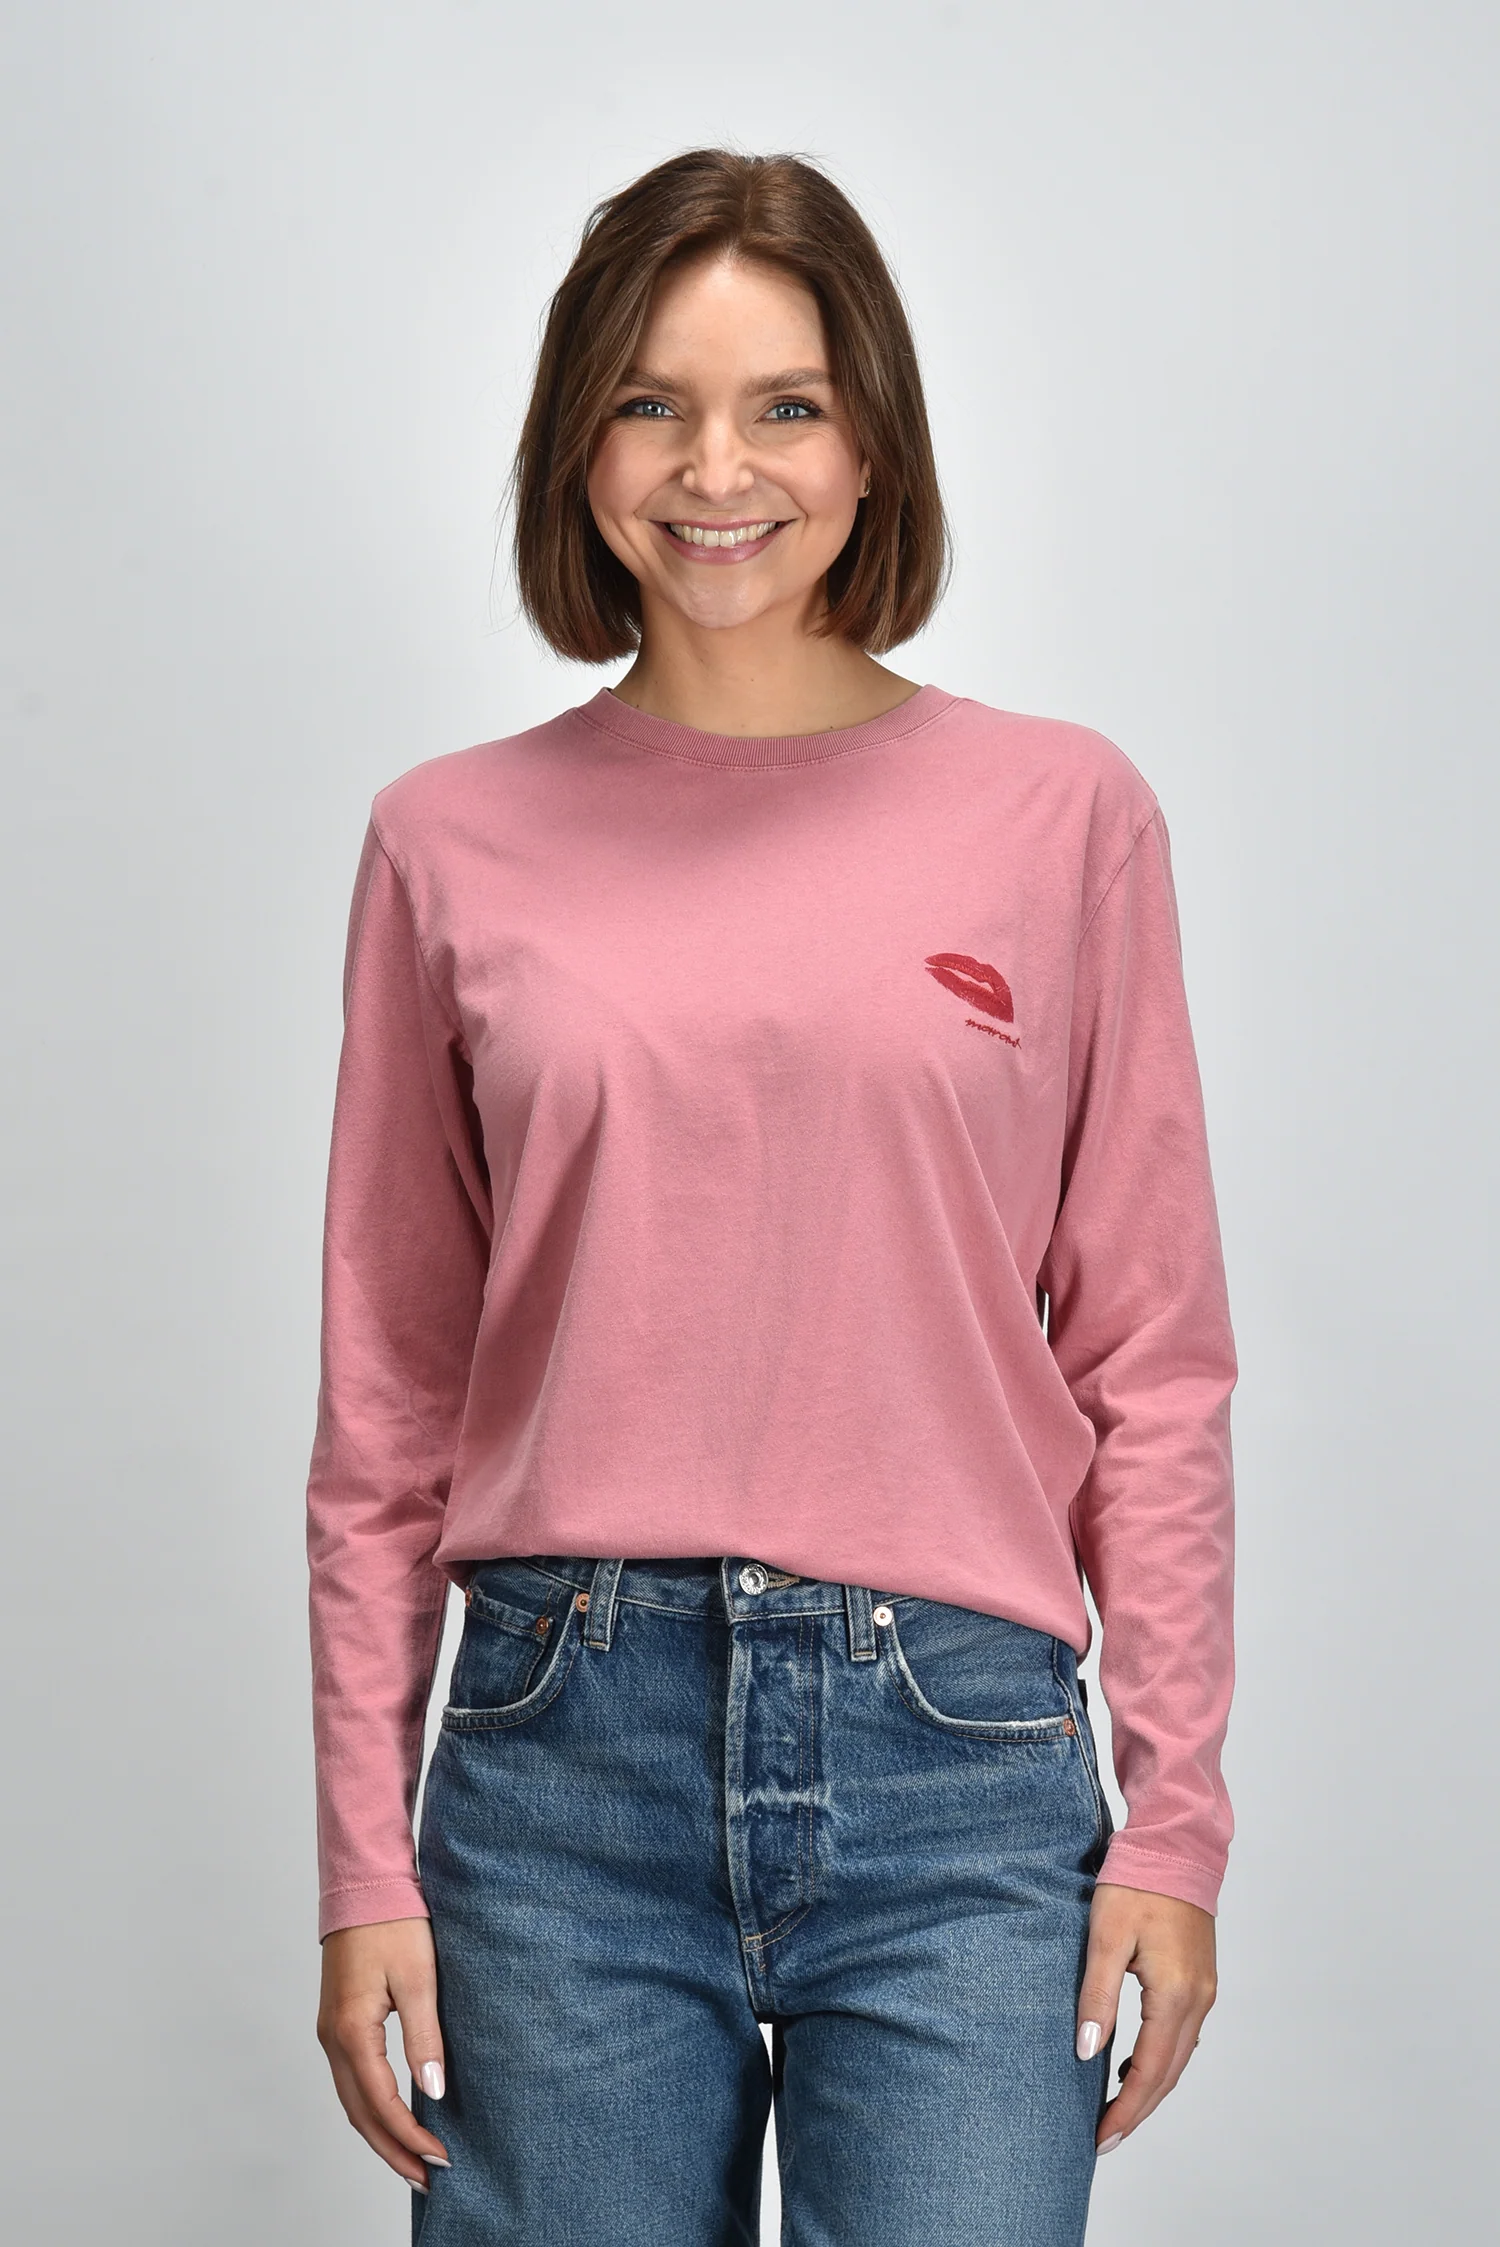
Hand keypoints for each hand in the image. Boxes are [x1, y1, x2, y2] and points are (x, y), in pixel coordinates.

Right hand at [316, 1916, 450, 2190]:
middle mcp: (332, 2038)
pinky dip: (372, 2109)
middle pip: (359, 2115)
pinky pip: (352, 2081)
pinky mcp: (337, 2023)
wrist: (364, 1884)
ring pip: (352, 2102)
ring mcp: (330, 2032)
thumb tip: (435, 2090)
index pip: (381, 2104)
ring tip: (413, 2161)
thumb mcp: (419, 1978)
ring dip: (381, 2135)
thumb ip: (425, 2037)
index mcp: (351, 2030)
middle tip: (428, 2181)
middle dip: (393, 2152)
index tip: (442, 2160)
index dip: (411, 2137)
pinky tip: (394, 2117)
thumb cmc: (394, 1923)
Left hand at [1075, 1883, 1216, 2153]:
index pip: (1150, 2072)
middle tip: (1104, 2139)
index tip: (1100, 2139)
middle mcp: (1198, 2001)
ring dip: (1150, 2087)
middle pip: (1169, 2075)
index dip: (1126, 2111)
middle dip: (1138, 2110)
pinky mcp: (1201, 1979)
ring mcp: (1204, 1991)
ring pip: (1178, 2058)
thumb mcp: (1105, 1937)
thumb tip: (1087, 2052)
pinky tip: (1134, 2061)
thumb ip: (1097, 1996)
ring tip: (1115, 2109)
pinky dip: (1161, 2060)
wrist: (1176, 1846)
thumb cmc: (1136, 1884)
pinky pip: (1182, 2036)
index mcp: (1174, 1995)